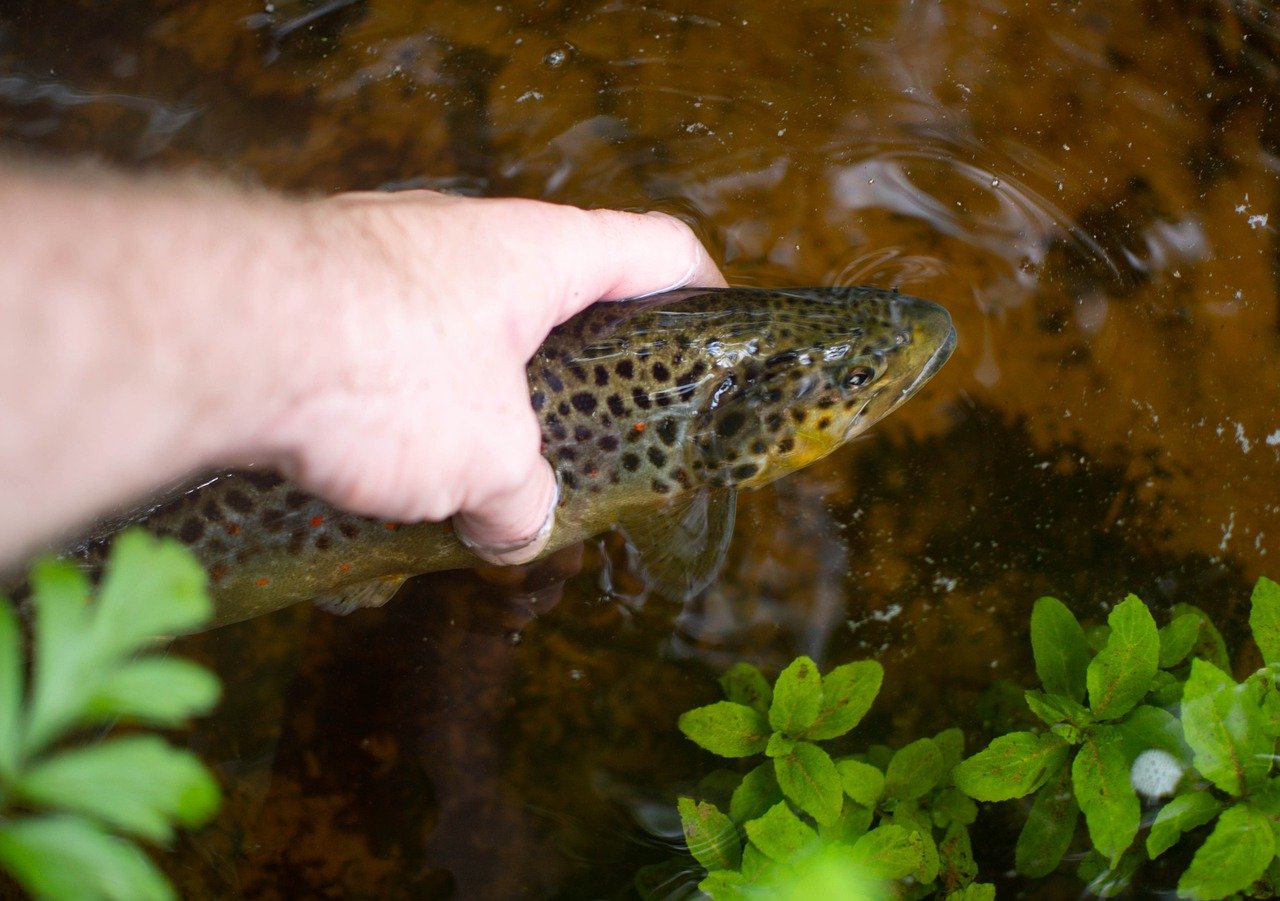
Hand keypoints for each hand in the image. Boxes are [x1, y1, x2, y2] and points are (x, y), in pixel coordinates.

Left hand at [260, 191, 725, 563]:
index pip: (655, 247)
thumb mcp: (485, 459)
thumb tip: (517, 530)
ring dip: (477, 389)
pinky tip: (378, 462)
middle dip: (572, 364)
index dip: (700, 288)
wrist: (222, 334)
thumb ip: (522, 499)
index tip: (713, 330)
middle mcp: (464, 237)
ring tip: (470, 470)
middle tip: (582, 434)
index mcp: (539, 254)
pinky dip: (399, 394)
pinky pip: (383, 337)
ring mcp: (383, 250)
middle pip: (553, 288)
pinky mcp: (315, 284)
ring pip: (460, 322)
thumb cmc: (387, 370)